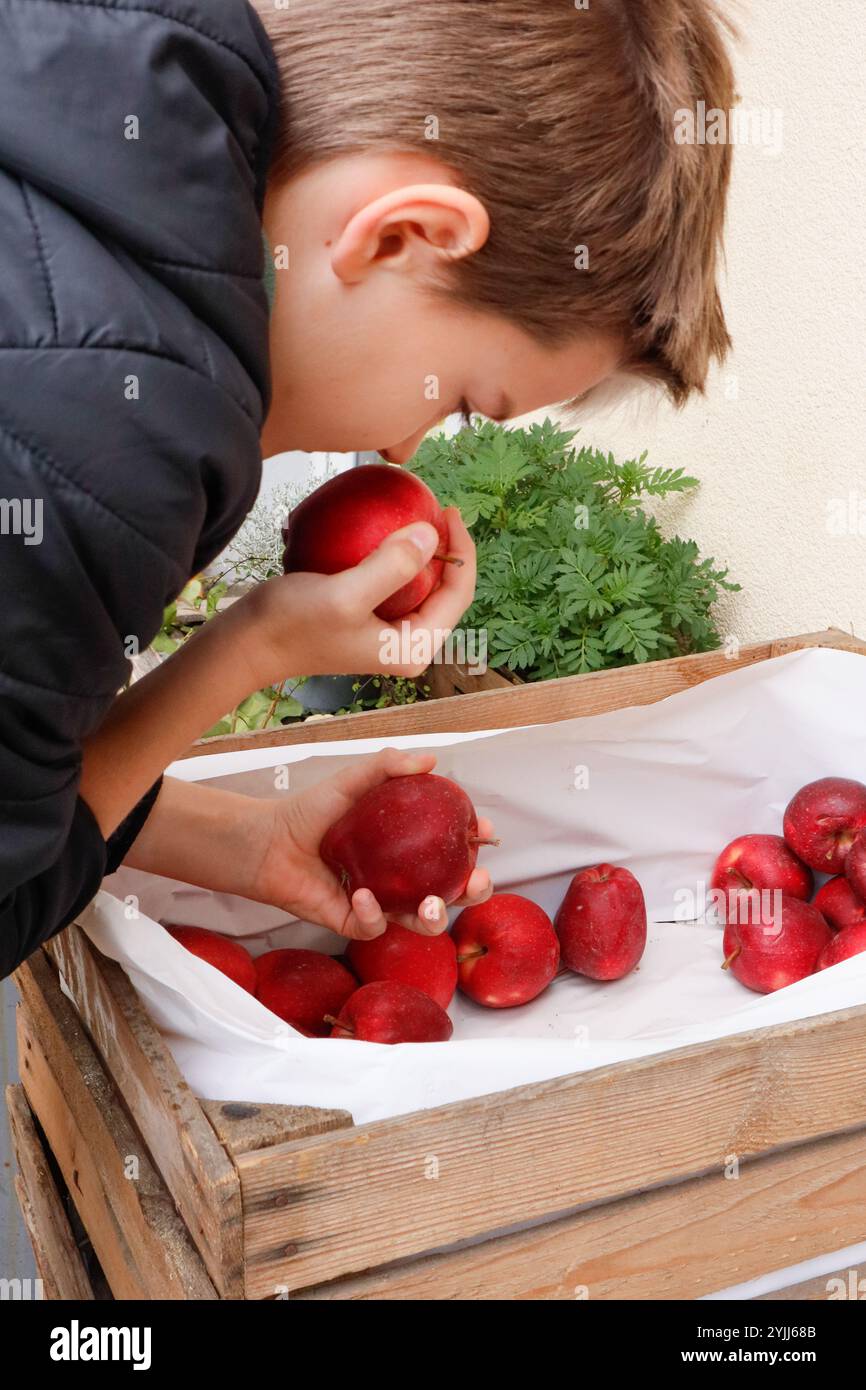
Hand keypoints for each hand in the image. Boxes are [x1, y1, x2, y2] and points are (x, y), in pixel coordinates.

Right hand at [234, 507, 475, 689]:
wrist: (247, 644)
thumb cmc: (292, 624)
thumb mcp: (345, 594)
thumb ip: (392, 566)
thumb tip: (431, 532)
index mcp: (413, 648)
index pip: (458, 595)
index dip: (462, 550)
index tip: (448, 511)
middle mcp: (407, 644)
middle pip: (446, 590)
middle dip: (446, 549)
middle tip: (435, 507)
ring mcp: (387, 634)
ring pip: (421, 585)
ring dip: (421, 550)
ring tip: (415, 514)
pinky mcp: (368, 619)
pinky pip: (394, 583)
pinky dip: (393, 556)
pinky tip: (382, 530)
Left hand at [251, 748, 494, 939]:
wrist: (269, 842)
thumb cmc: (310, 812)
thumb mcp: (351, 781)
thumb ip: (387, 767)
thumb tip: (430, 760)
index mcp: (407, 846)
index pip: (451, 847)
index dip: (473, 842)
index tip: (484, 830)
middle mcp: (400, 876)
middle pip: (450, 891)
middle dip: (474, 891)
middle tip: (476, 879)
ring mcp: (380, 902)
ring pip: (421, 920)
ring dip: (436, 917)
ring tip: (434, 903)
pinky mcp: (354, 922)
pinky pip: (374, 926)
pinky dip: (374, 914)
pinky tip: (365, 896)